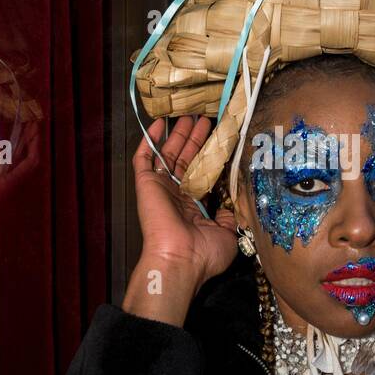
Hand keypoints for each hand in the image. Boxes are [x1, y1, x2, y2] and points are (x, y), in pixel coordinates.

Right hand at [123, 116, 237, 322]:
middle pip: (186, 159)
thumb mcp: (228, 233)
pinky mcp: (146, 184)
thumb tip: (232, 204)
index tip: (220, 138)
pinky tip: (158, 123)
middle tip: (205, 119)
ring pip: (167, 154)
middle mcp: (177, 195)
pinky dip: (148, 140)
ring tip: (189, 115)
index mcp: (194, 207)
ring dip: (177, 134)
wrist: (181, 259)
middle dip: (195, 139)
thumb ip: (230, 215)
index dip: (209, 156)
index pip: (202, 174)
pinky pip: (143, 158)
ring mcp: (161, 188)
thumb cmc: (204, 253)